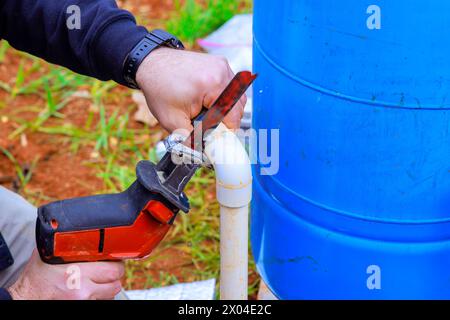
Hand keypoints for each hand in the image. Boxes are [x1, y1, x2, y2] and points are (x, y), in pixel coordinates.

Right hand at [7, 249, 123, 299]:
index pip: (113, 268)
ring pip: (111, 293)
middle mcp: (82, 289)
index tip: (113, 258)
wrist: (26, 297)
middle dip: (114, 273)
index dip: (116, 261)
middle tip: (109, 268)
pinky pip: (102, 300)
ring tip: (98, 279)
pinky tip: (91, 289)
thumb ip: (67, 244)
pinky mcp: (82, 306)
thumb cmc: (36, 277)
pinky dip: (100, 295)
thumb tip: (79, 229)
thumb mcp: (50, 254)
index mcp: (76, 272)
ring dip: (108, 285)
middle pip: (116, 281)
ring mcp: (83, 300)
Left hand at [136, 48, 246, 132]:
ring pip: (237, 97)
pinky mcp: (221, 64)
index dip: (227, 132)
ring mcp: (222, 66)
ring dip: (226, 109)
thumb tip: (202, 153)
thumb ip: (189, 139)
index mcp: (211, 85)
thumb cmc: (159, 88)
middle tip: (210, 128)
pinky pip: (232, 86)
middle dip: (226, 121)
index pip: (232, 116)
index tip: (219, 140)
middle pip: (237, 107)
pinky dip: (224, 97)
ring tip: (208, 113)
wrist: (152, 64)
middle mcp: (221, 72)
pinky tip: (209, 100)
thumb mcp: (171, 120)